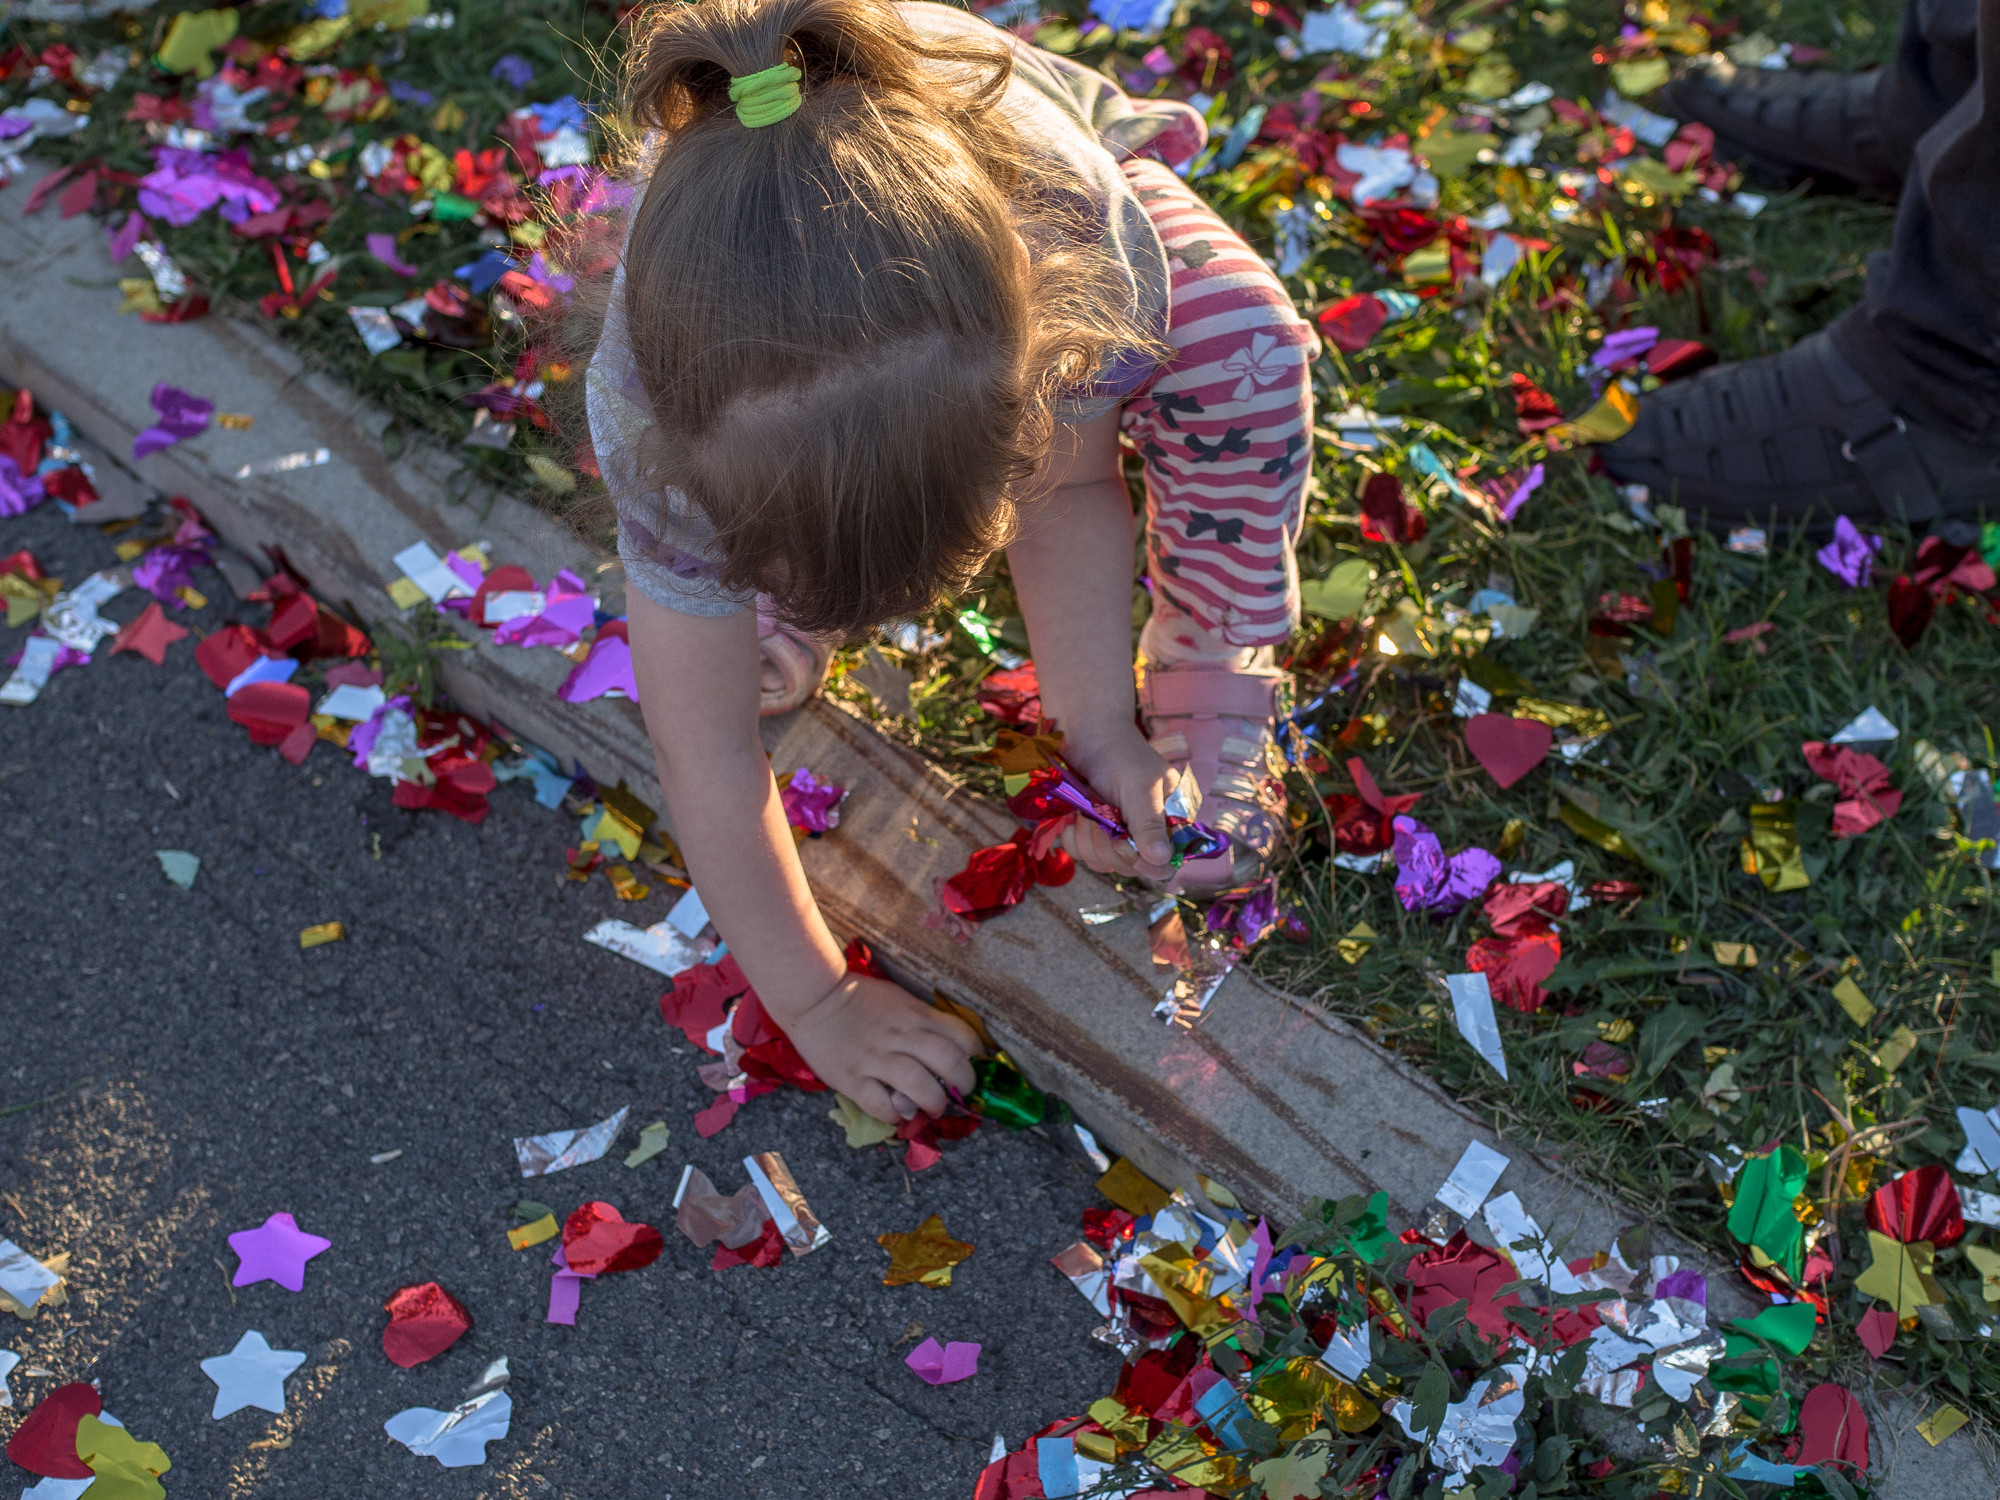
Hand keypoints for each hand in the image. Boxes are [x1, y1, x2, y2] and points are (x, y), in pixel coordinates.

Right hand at [778, 973, 980, 1124]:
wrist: (814, 997)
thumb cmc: (861, 999)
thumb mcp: (901, 1000)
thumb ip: (925, 1022)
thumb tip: (953, 1048)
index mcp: (915, 1014)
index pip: (963, 1036)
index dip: (977, 1056)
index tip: (973, 1067)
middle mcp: (901, 1036)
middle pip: (949, 1061)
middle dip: (964, 1084)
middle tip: (960, 1093)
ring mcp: (876, 1058)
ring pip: (920, 1085)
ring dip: (934, 1102)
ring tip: (933, 1107)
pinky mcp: (852, 1078)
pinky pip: (881, 1104)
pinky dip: (895, 1114)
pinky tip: (898, 1111)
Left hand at [1056, 720, 1175, 881]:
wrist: (1084, 733)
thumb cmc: (1119, 752)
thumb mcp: (1139, 786)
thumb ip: (1149, 824)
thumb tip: (1161, 859)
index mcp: (1170, 820)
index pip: (1164, 863)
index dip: (1142, 863)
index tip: (1122, 843)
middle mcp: (1146, 832)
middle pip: (1129, 867)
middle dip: (1108, 844)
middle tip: (1101, 813)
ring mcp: (1118, 834)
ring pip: (1102, 863)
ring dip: (1088, 838)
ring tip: (1087, 809)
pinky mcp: (1092, 833)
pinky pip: (1080, 854)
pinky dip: (1072, 837)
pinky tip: (1074, 816)